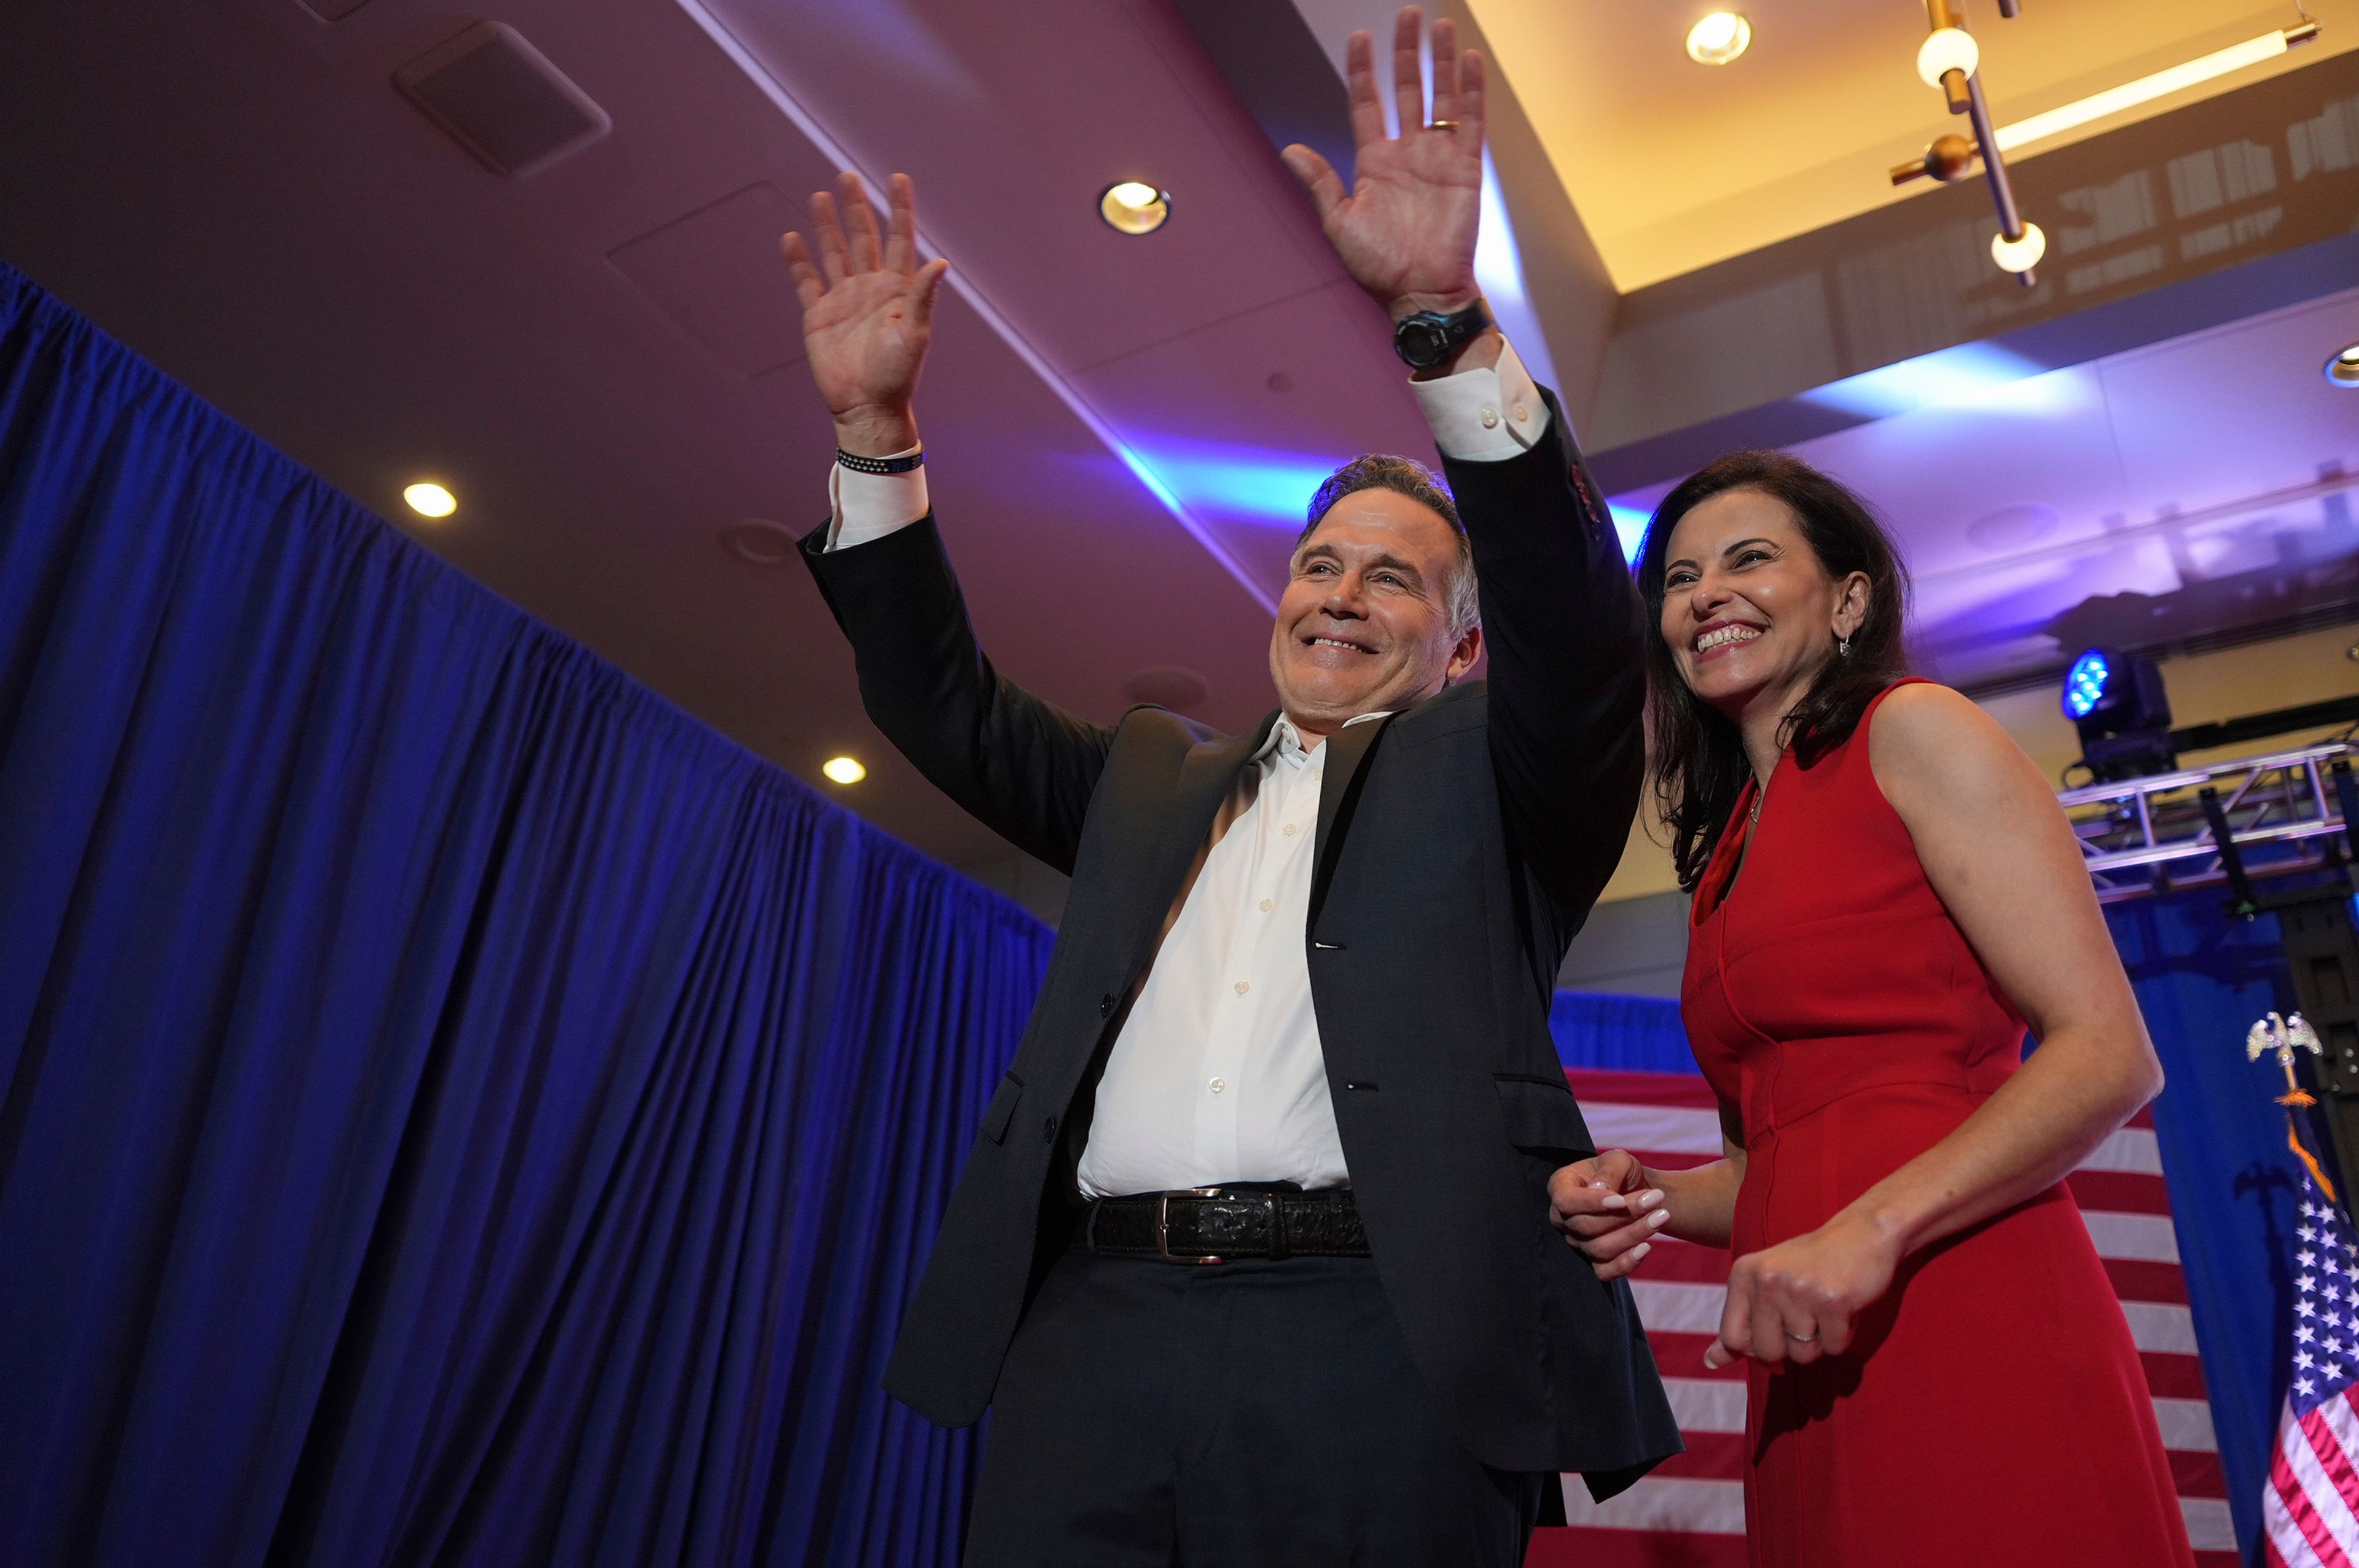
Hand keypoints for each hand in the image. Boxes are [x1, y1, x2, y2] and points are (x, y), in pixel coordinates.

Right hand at [782, 171, 949, 455]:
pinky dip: (798, 261)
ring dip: (827, 225)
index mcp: (898, 289)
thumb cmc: (896, 376)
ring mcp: (844, 299)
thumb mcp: (914, 335)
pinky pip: (807, 281)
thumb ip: (923, 297)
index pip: (900, 239)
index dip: (899, 208)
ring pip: (834, 253)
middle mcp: (871, 288)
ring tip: (820, 196)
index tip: (897, 177)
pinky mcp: (819, 315)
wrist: (865, 408)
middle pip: (863, 237)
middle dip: (856, 206)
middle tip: (848, 175)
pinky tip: (791, 238)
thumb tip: (941, 262)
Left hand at [1281, 7, 1483, 322]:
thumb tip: (1289, 149)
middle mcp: (1407, 153)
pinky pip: (1471, 121)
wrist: (1420, 293)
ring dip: (1441, 61)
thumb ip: (1320, 183)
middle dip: (1407, 51)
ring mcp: (1438, 157)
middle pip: (1406, 89)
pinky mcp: (1466, 168)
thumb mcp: (1339, 223)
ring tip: (1442, 24)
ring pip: (1440, 97)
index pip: (1367, 103)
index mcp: (1374, 163)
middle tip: (1409, 14)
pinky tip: (1469, 59)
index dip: (1364, 70)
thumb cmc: (1378, 268)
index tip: (1360, 36)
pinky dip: (1471, 90)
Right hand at [1547, 1150, 1667, 1281]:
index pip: (1565, 1201)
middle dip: (1625, 1215)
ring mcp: (1576, 1243)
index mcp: (1561, 1187)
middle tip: (1656, 1199)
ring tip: (1661, 1216)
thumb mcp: (1618, 1160)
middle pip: (1586, 1226)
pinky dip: (1626, 1263)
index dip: (1591, 1203)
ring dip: (1633, 1234)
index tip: (1621, 1200)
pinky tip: (1646, 1247)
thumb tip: (1602, 1190)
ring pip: (1599, 1249)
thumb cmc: (1621, 1173)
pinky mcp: (1593, 1261)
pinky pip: (1604, 1272)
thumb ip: (1609, 1171)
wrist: (1636, 1191)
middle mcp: (1562, 1219)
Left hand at [1703, 1213, 1900, 1369]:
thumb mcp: (1766, 1284)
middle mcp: (1766, 1280)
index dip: (1755, 1349)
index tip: (1776, 1337)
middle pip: (1767, 1352)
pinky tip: (1844, 1309)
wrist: (1863, 1234)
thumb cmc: (1811, 1265)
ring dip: (1819, 1341)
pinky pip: (1834, 1348)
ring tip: (1825, 1308)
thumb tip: (1710, 1362)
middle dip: (1791, 1347)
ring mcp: (1799, 1290)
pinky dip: (1843, 1337)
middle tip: (1807, 1316)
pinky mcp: (1833, 1301)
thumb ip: (1739, 1322)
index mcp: (1743, 1274)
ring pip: (1803, 1355)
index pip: (1732, 1338)